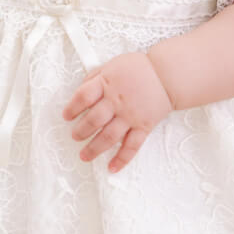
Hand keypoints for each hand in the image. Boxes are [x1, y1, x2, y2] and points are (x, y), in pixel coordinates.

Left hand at [62, 51, 172, 172]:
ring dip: (94, 148)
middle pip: (94, 120)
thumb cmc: (138, 69)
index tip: (66, 116)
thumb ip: (96, 78)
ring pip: (109, 136)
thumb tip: (80, 92)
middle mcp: (117, 101)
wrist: (167, 74)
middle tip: (75, 136)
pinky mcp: (143, 127)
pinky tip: (112, 168)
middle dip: (81, 131)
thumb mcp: (112, 65)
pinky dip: (122, 159)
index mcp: (107, 84)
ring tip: (84, 156)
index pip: (83, 97)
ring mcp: (130, 116)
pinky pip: (132, 146)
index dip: (72, 108)